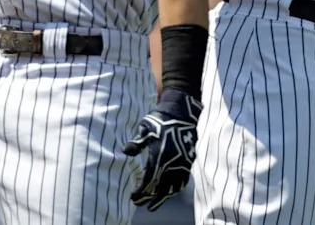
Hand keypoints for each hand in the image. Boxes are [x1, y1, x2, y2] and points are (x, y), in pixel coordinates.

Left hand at [123, 89, 202, 210]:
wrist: (182, 111)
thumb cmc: (160, 119)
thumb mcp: (145, 128)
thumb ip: (136, 143)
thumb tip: (125, 151)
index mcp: (160, 156)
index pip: (149, 181)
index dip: (141, 192)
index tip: (134, 198)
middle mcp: (172, 162)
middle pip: (161, 188)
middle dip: (151, 198)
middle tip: (141, 204)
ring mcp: (183, 163)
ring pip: (173, 187)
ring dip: (164, 197)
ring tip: (155, 203)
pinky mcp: (189, 161)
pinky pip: (183, 180)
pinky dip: (176, 189)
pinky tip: (170, 191)